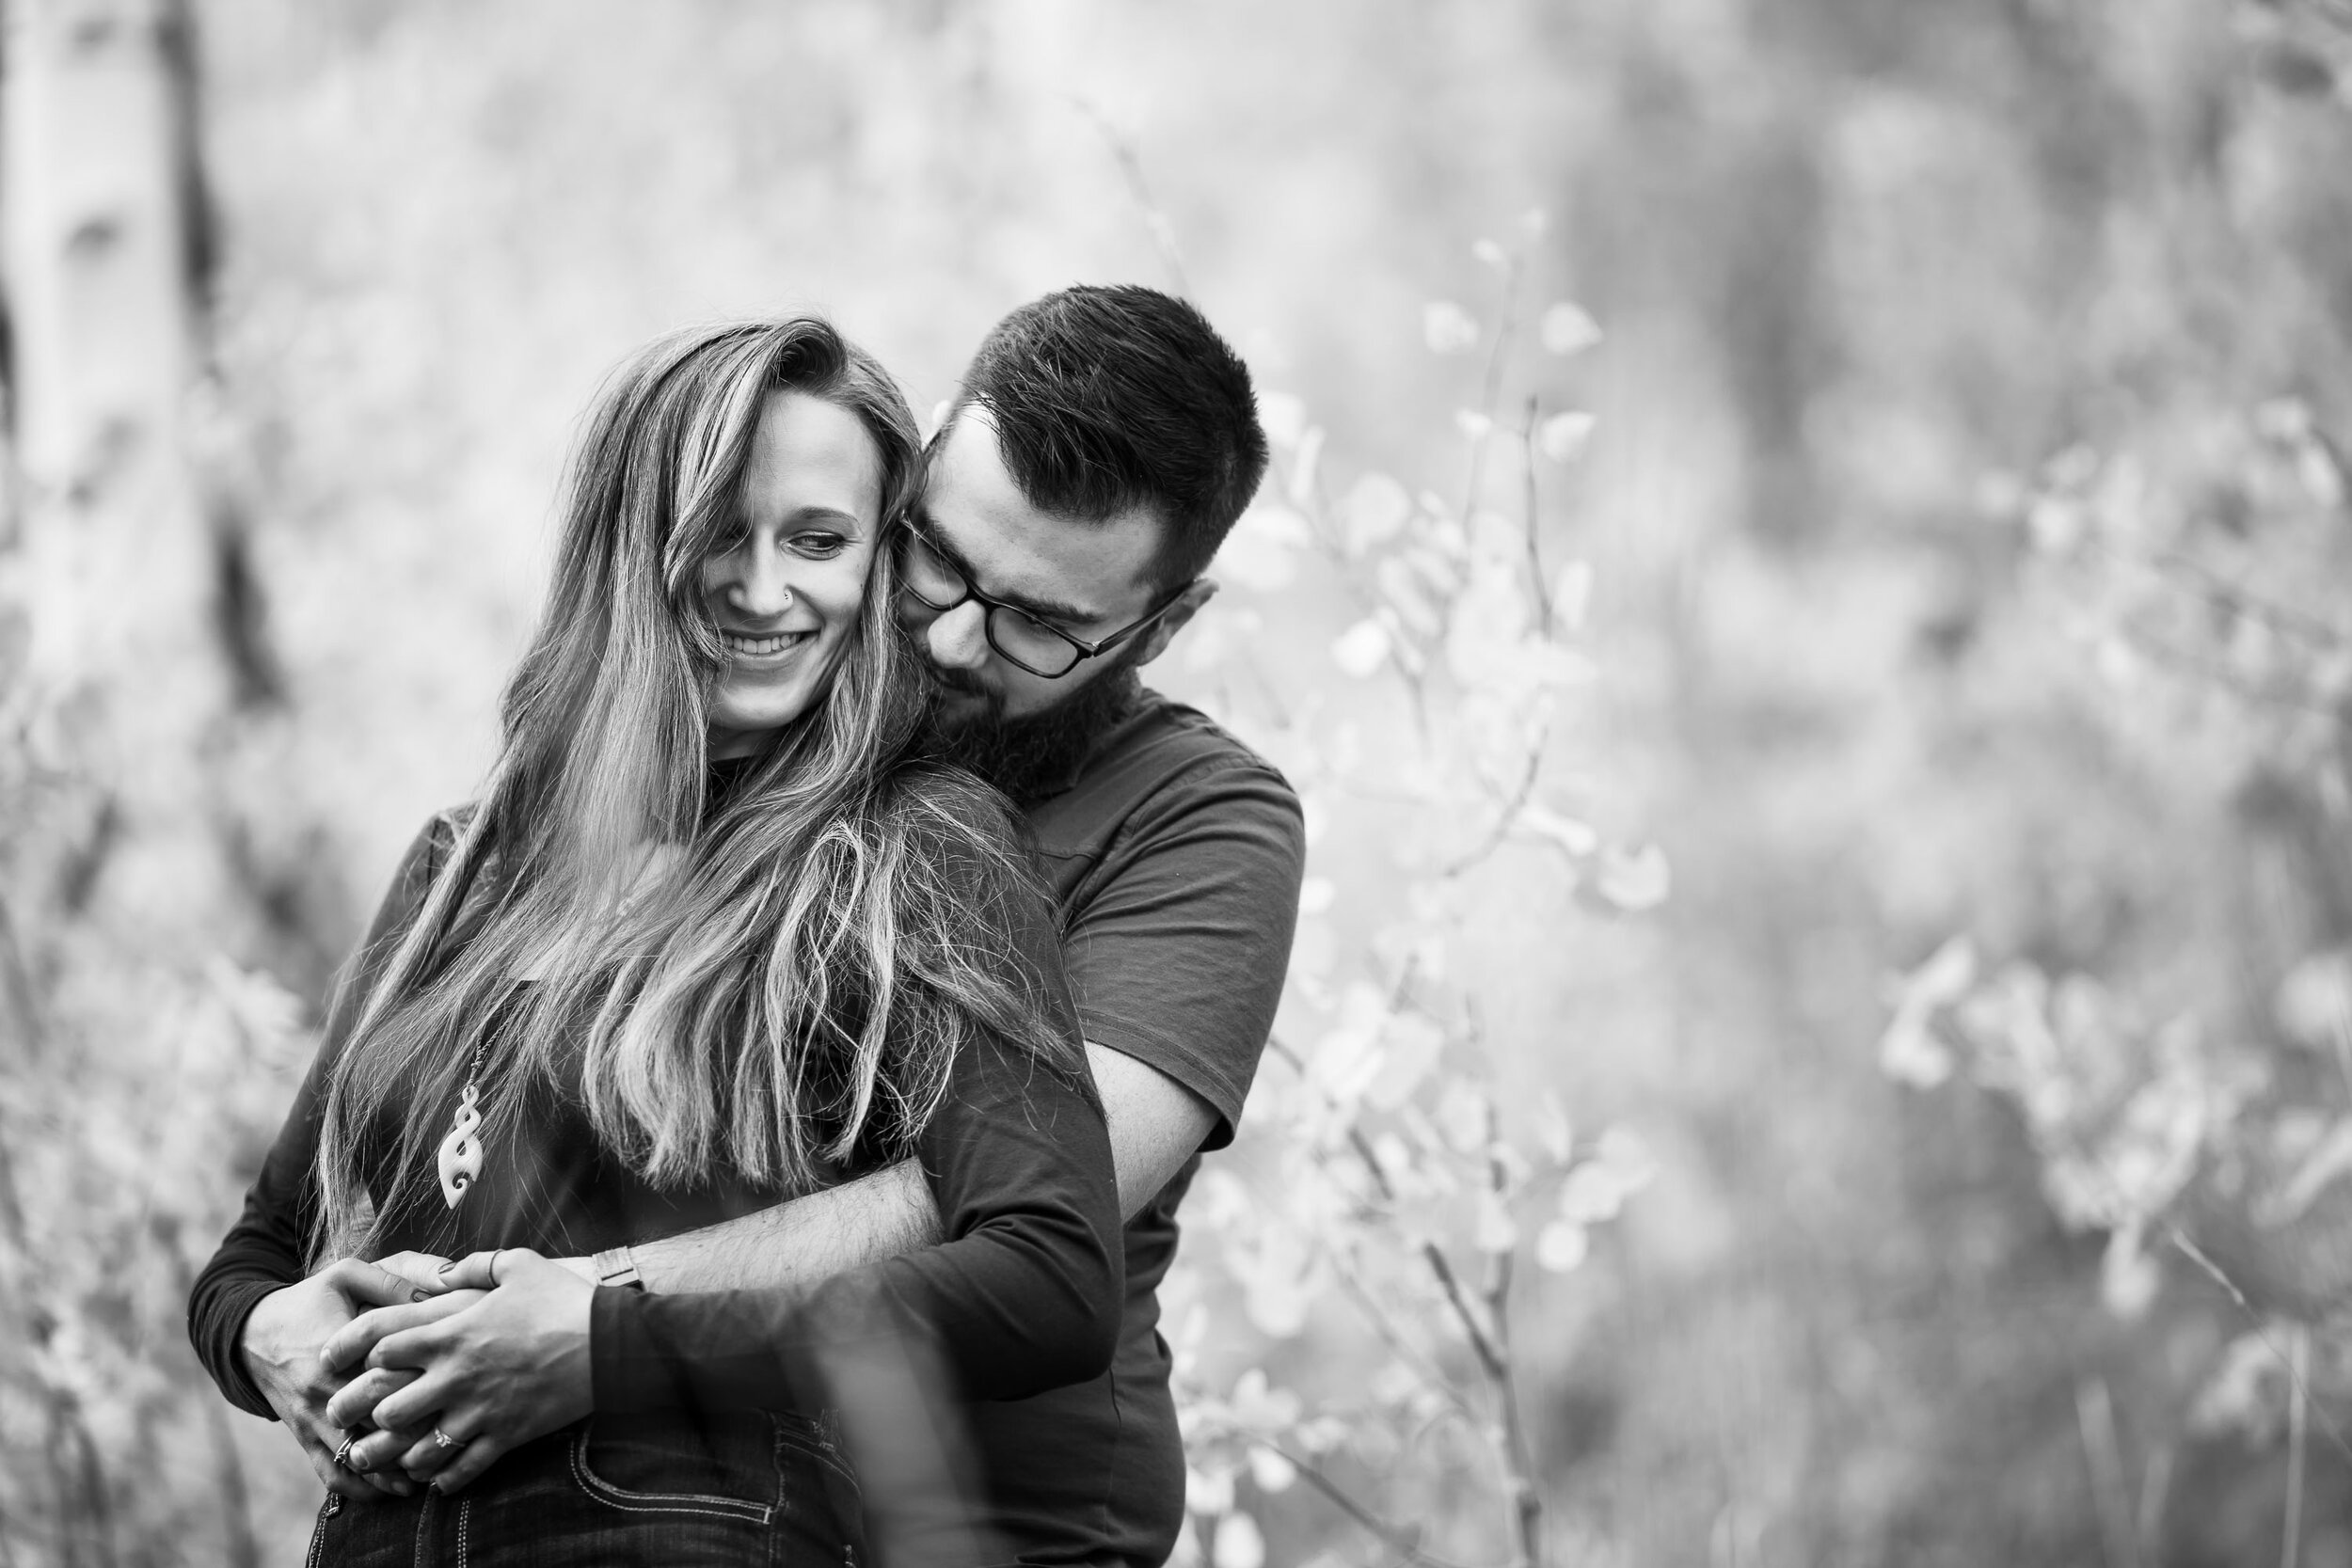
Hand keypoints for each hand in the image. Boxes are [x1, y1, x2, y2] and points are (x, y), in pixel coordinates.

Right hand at [321, 1289, 485, 1473]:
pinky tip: (397, 1488)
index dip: (425, 1389)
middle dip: (418, 1436)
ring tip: (434, 1469)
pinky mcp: (305, 1439)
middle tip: (457, 1433)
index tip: (459, 1388)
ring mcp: (311, 1423)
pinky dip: (364, 1488)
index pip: (388, 1383)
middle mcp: (322, 1396)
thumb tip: (446, 1285)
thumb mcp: (347, 1277)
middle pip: (378, 1429)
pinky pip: (332, 1475)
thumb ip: (394, 1280)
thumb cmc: (309, 1301)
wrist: (251, 1334)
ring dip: (394, 1470)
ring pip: (357, 1461)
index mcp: (336, 1356)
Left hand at [337, 1248, 596, 1492]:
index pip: (381, 1348)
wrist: (612, 1342)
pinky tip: (435, 1478)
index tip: (340, 1361)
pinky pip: (462, 1469)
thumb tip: (437, 1274)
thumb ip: (471, 1266)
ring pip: (417, 1449)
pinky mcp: (506, 1436)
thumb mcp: (519, 1264)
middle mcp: (458, 1375)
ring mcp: (481, 1410)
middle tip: (343, 1420)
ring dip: (395, 1455)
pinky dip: (444, 1478)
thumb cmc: (564, 1299)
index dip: (354, 1354)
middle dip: (359, 1416)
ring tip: (381, 1457)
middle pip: (386, 1408)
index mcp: (455, 1332)